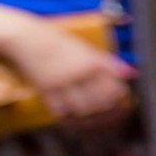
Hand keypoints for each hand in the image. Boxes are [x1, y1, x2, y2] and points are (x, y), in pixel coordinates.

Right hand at [8, 17, 131, 123]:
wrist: (26, 39)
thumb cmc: (58, 42)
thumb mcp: (85, 48)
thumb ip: (106, 62)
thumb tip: (129, 73)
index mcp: (91, 61)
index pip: (113, 85)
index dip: (120, 95)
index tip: (122, 98)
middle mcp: (77, 72)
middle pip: (100, 101)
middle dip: (108, 109)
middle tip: (110, 110)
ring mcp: (60, 82)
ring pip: (82, 109)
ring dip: (90, 116)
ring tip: (93, 114)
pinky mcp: (44, 90)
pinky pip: (60, 111)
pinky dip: (69, 117)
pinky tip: (73, 115)